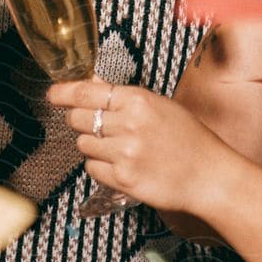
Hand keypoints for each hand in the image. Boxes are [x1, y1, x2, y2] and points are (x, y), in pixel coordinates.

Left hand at [47, 81, 238, 216]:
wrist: (209, 176)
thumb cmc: (189, 139)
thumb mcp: (159, 106)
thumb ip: (122, 97)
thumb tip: (91, 82)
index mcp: (138, 100)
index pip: (87, 92)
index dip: (64, 92)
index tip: (53, 94)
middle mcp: (128, 125)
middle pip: (78, 118)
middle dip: (80, 120)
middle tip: (96, 125)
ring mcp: (124, 153)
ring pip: (83, 144)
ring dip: (93, 145)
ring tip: (118, 148)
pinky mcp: (122, 179)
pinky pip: (92, 168)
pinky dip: (100, 167)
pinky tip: (122, 164)